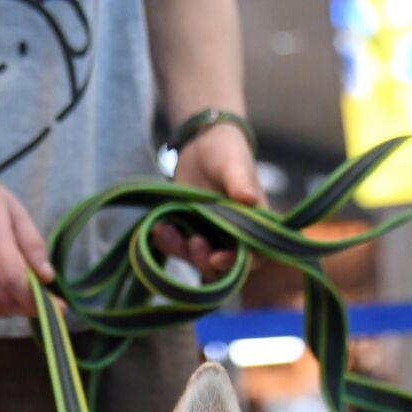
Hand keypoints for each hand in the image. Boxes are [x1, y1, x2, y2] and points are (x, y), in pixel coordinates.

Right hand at [0, 147, 53, 317]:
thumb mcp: (13, 207)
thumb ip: (32, 242)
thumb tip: (48, 277)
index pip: (13, 278)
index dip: (37, 298)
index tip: (58, 306)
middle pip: (4, 295)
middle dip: (31, 306)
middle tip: (48, 304)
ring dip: (14, 309)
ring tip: (29, 301)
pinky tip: (8, 302)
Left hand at [154, 122, 264, 279]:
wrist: (201, 147)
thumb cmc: (227, 152)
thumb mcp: (234, 163)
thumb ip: (241, 182)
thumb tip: (250, 199)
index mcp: (255, 225)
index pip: (254, 255)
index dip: (237, 263)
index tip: (217, 259)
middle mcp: (234, 237)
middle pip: (221, 265)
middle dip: (204, 260)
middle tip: (193, 242)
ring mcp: (210, 238)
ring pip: (196, 259)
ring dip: (181, 251)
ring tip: (166, 230)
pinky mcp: (189, 234)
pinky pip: (177, 246)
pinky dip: (167, 241)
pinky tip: (157, 227)